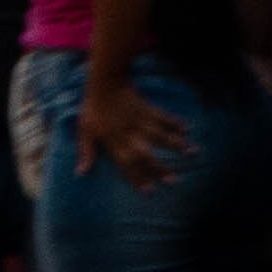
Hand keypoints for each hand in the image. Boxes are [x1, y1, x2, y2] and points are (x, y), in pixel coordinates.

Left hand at [78, 73, 190, 189]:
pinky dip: (174, 122)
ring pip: (160, 135)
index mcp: (114, 141)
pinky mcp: (148, 108)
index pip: (127, 164)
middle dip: (160, 168)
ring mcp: (140, 121)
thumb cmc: (93, 107)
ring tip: (191, 152)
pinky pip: (163, 117)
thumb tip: (81, 173)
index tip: (149, 191)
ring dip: (175, 144)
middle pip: (147, 154)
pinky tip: (186, 129)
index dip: (137, 178)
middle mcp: (129, 134)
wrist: (105, 80)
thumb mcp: (85, 130)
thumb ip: (86, 151)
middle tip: (174, 181)